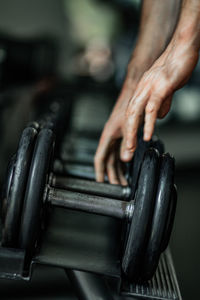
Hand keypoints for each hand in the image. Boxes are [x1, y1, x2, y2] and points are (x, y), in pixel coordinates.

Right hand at [94, 71, 138, 185]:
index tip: (100, 183)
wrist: (135, 93)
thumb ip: (127, 144)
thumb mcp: (129, 127)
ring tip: (123, 182)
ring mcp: (116, 138)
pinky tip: (126, 168)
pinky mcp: (122, 136)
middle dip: (112, 175)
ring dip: (118, 171)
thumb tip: (125, 160)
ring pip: (114, 159)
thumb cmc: (129, 106)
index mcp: (107, 137)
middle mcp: (110, 139)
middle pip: (108, 162)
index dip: (99, 172)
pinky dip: (123, 163)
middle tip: (117, 187)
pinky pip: (120, 153)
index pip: (100, 158)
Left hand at [121, 41, 198, 161]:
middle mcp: (142, 88)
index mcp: (142, 90)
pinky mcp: (160, 86)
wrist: (184, 46)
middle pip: (129, 115)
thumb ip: (161, 103)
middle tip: (125, 152)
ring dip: (132, 132)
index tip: (129, 144)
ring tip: (131, 148)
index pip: (132, 113)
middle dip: (126, 135)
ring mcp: (149, 87)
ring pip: (135, 113)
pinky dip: (147, 123)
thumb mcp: (166, 89)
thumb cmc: (177, 66)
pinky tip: (147, 134)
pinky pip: (151, 108)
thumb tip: (158, 117)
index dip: (129, 129)